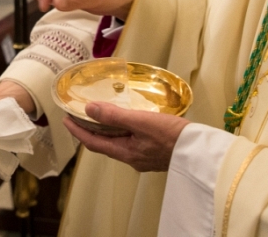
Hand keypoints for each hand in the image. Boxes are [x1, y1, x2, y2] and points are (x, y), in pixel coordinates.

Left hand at [63, 102, 189, 171]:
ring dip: (104, 130)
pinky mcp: (153, 152)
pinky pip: (129, 140)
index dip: (77, 131)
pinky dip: (120, 130)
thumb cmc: (172, 136)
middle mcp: (131, 157)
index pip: (93, 143)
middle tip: (77, 116)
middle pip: (103, 144)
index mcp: (125, 152)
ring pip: (116, 142)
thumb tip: (89, 109)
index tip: (65, 120)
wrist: (202, 152)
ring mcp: (143, 156)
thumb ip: (114, 116)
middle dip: (88, 130)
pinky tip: (124, 121)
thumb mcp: (140, 121)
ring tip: (97, 115)